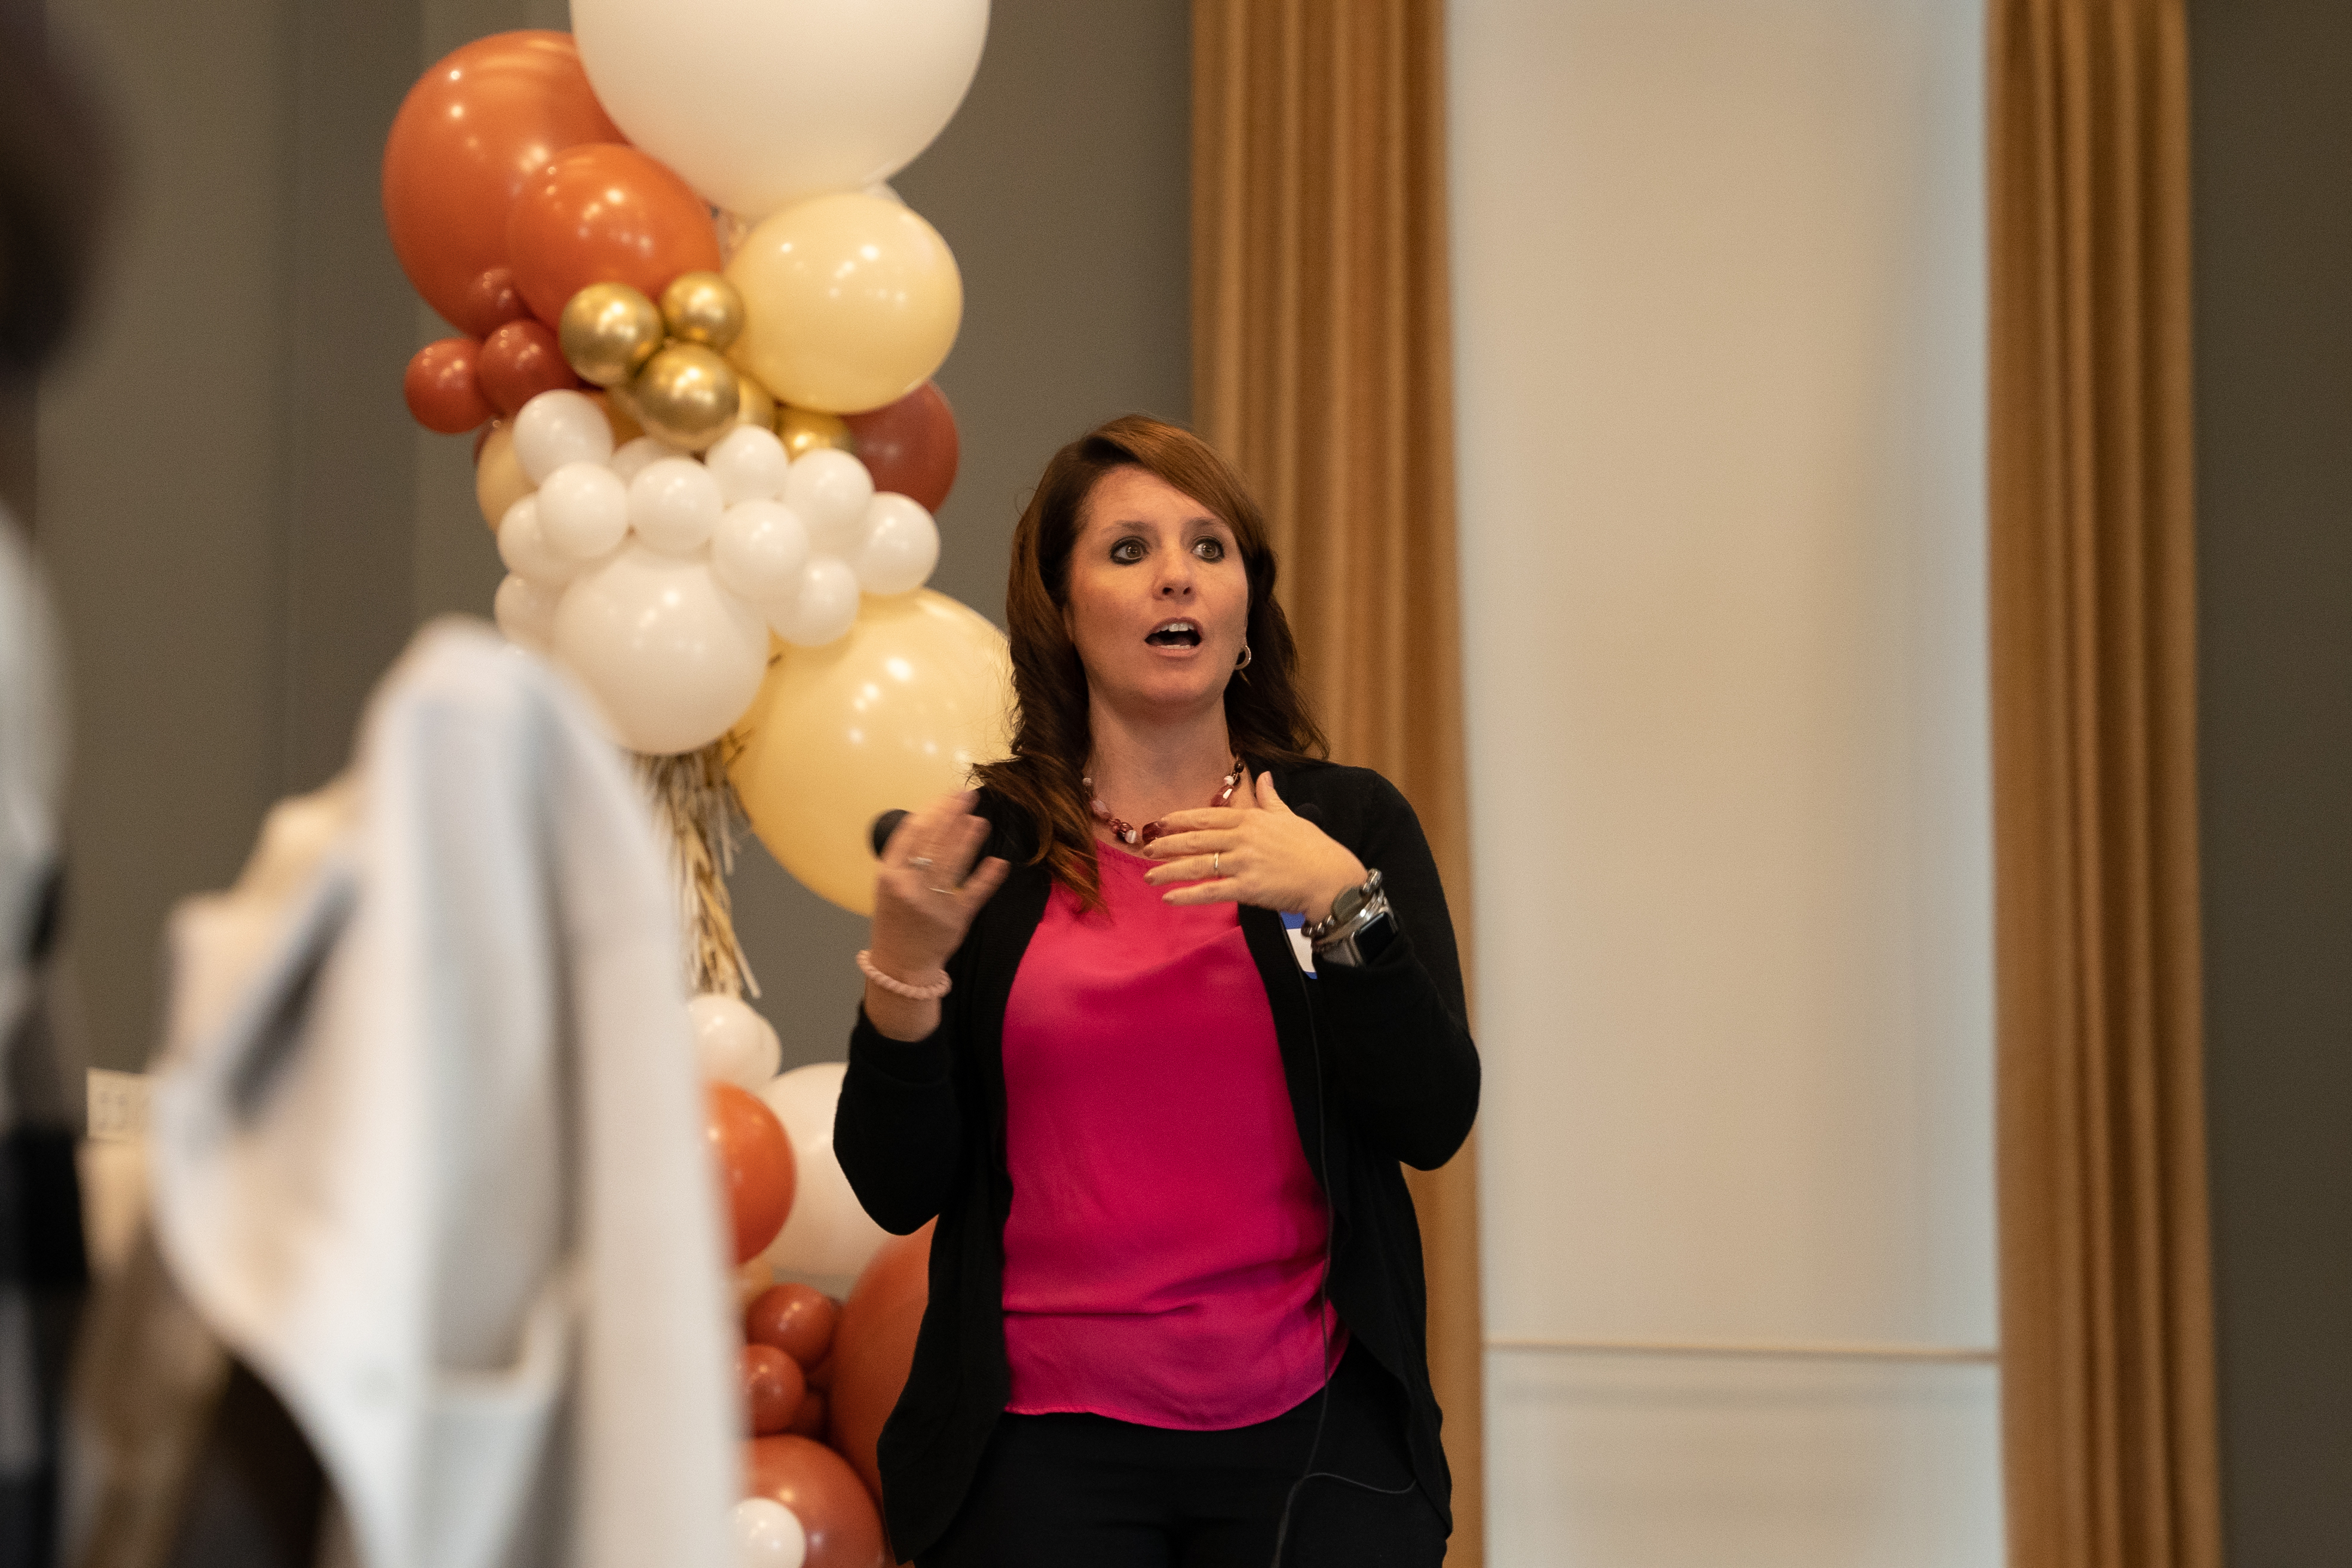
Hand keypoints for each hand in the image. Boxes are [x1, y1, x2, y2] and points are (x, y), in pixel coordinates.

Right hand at [869, 789, 1008, 977]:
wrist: (900, 964)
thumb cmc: (895, 917)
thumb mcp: (889, 884)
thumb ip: (906, 856)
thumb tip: (935, 819)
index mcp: (889, 874)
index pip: (912, 833)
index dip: (933, 810)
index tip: (948, 795)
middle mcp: (910, 886)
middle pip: (935, 842)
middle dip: (953, 815)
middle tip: (969, 796)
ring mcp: (933, 903)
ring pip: (955, 862)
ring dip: (969, 839)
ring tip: (979, 821)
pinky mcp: (956, 919)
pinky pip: (975, 893)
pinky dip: (988, 876)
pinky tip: (998, 861)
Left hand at [1143, 770, 1366, 921]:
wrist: (1332, 879)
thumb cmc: (1313, 849)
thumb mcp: (1290, 817)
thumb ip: (1271, 799)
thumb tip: (1264, 776)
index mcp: (1252, 820)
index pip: (1208, 816)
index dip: (1181, 819)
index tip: (1160, 822)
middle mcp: (1243, 838)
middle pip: (1196, 840)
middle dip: (1166, 845)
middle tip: (1144, 849)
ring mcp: (1244, 863)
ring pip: (1198, 865)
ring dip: (1169, 871)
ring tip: (1148, 877)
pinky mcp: (1248, 888)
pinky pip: (1211, 891)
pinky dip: (1188, 895)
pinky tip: (1169, 898)